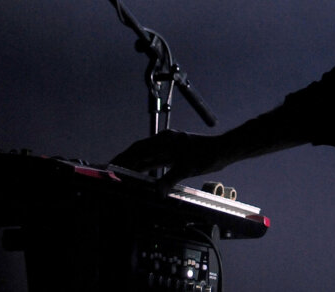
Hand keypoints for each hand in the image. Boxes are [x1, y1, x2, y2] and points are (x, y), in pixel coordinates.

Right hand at [111, 130, 226, 189]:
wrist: (222, 150)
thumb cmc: (207, 154)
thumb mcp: (187, 168)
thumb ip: (169, 180)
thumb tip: (157, 193)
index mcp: (165, 140)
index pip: (138, 149)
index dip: (124, 157)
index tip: (111, 166)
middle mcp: (165, 142)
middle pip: (140, 152)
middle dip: (125, 162)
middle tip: (111, 173)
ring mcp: (169, 148)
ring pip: (147, 157)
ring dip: (135, 166)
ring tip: (121, 176)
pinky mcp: (175, 155)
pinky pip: (156, 161)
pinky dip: (147, 169)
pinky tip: (140, 177)